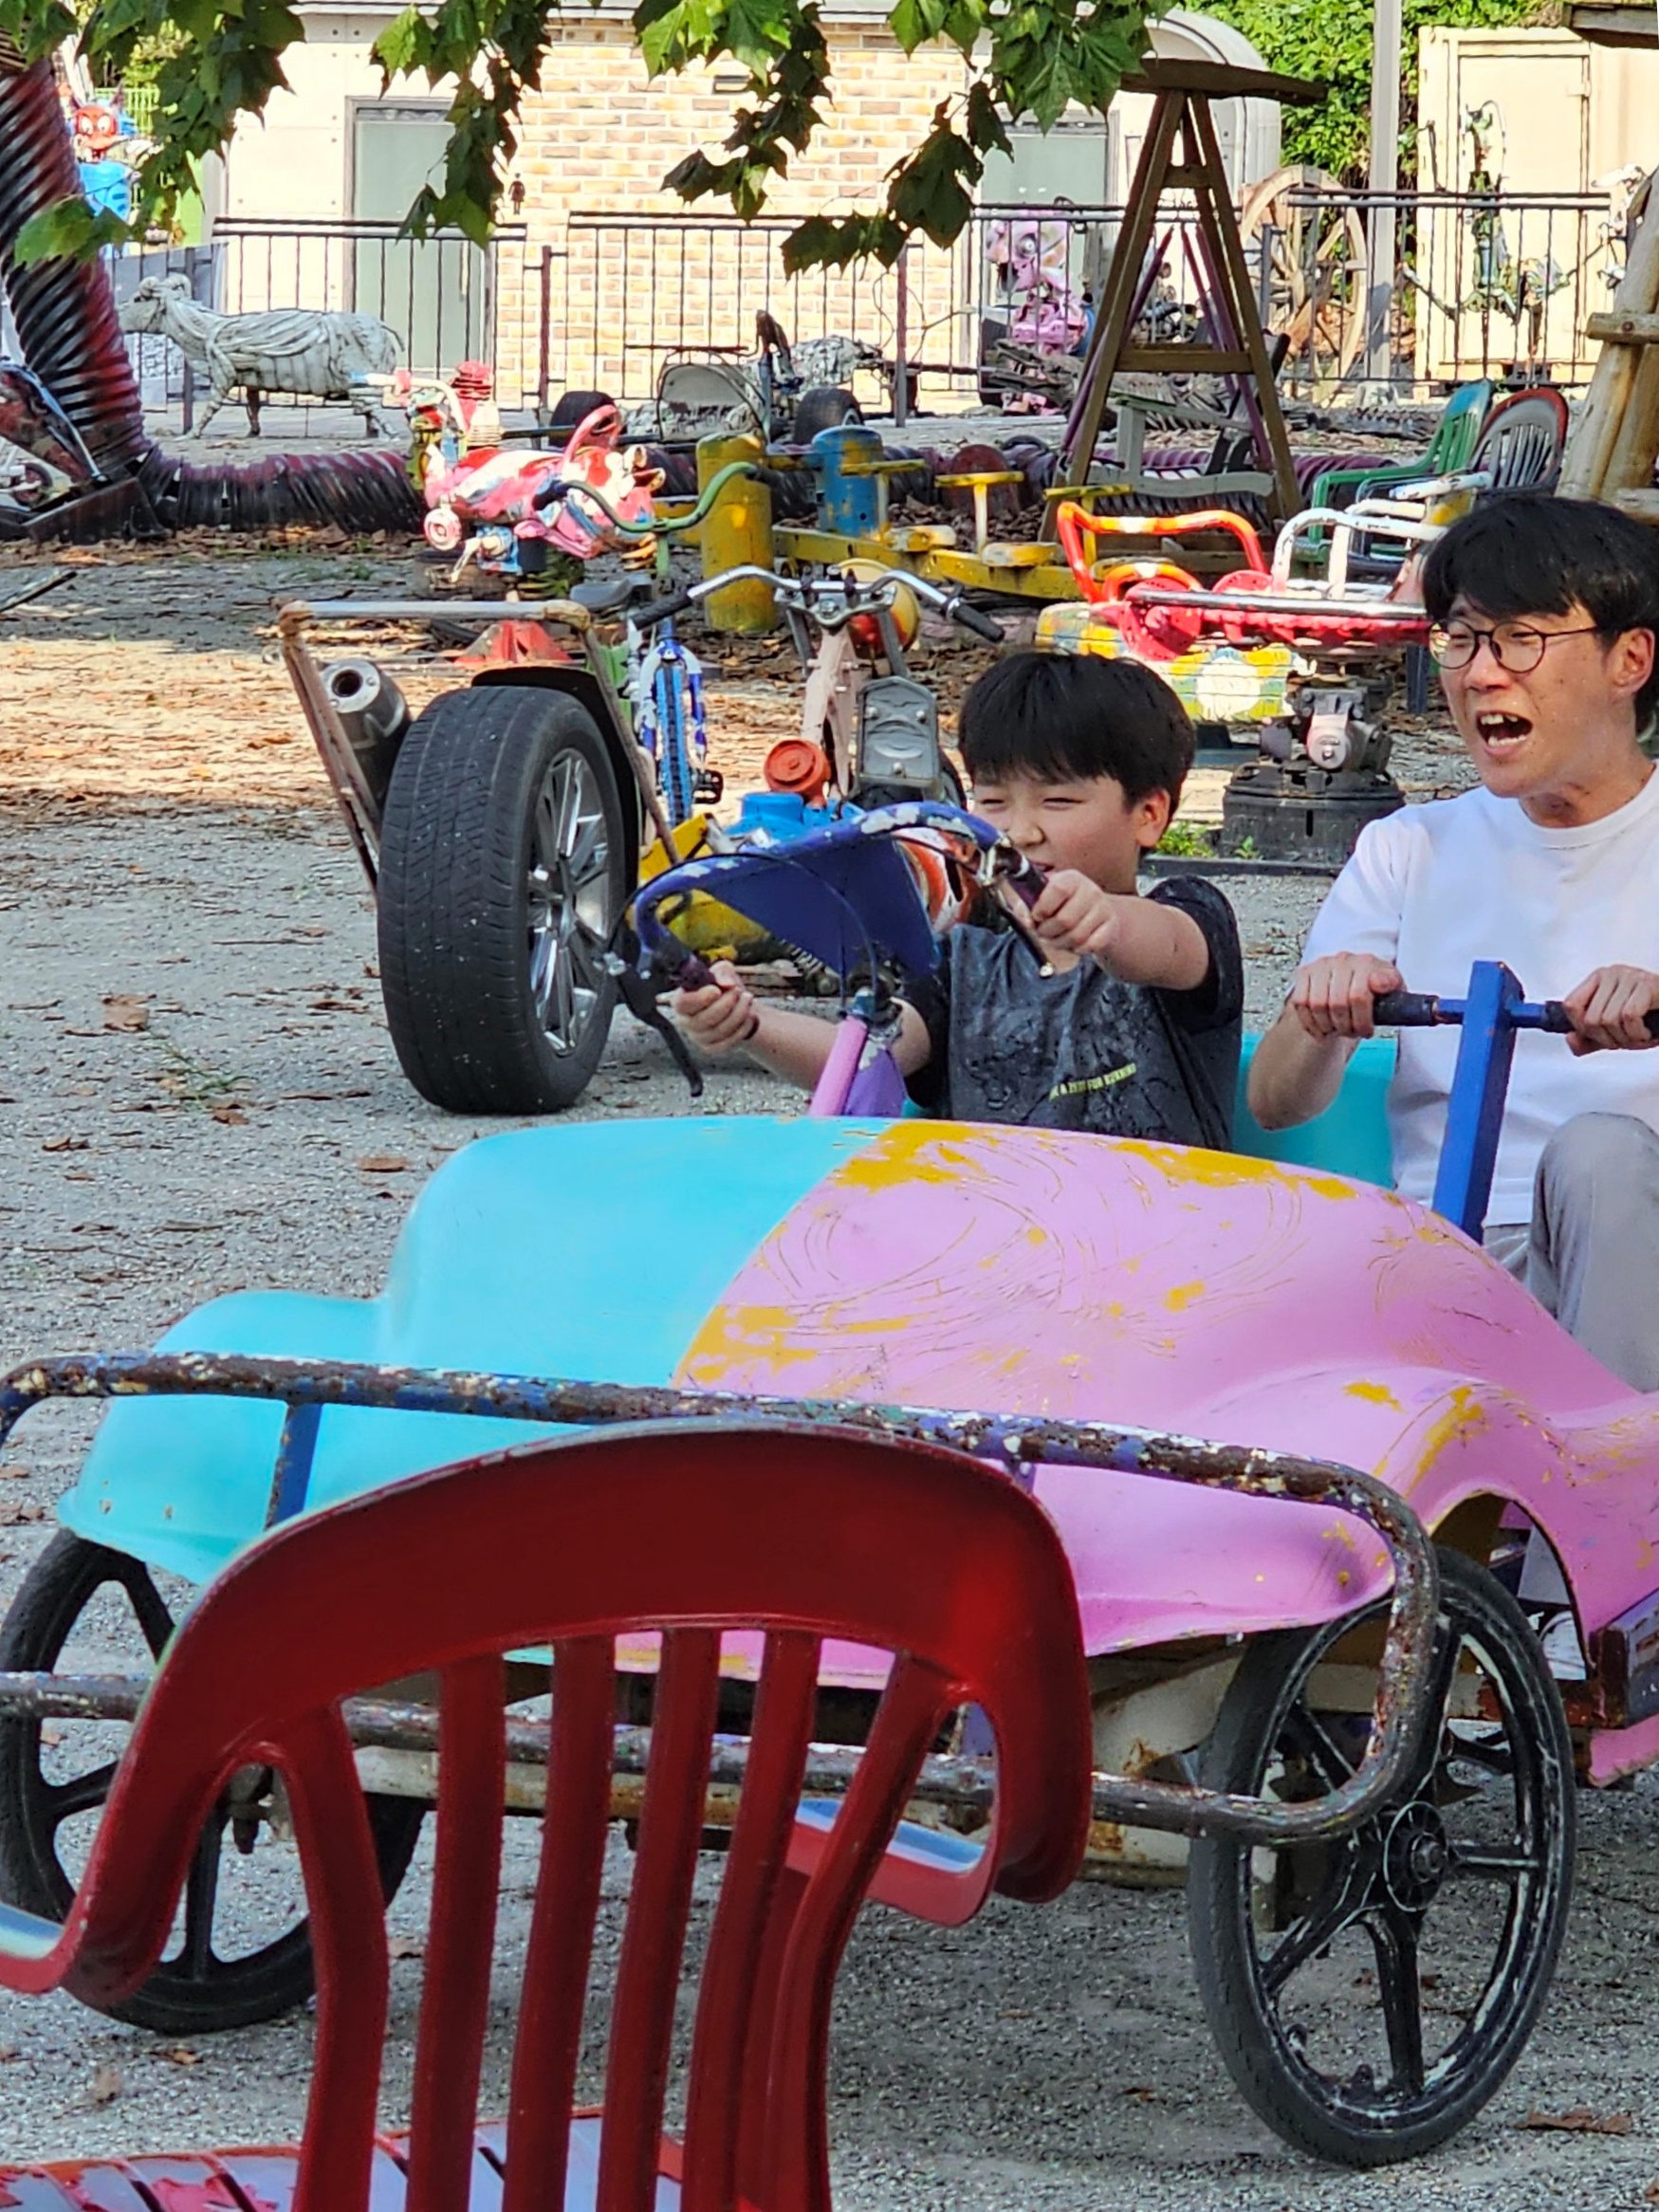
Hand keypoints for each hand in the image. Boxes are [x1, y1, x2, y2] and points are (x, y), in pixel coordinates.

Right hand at [671, 959, 760, 1054]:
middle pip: (703, 1019)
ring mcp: (698, 1037)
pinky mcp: (712, 1048)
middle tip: (738, 990)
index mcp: (682, 1001)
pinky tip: (749, 1016)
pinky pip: (728, 1041)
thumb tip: (726, 983)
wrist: (738, 1007)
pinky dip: (743, 1027)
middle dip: (726, 1003)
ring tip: (748, 998)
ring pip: (719, 1030)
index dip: (699, 998)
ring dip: (739, 1013)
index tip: (717, 990)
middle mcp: (686, 1021)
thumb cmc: (724, 988)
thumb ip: (722, 971)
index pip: (682, 1004)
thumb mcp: (723, 972)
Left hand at [1028, 869, 1126, 960]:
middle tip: (1042, 933)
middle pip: (1065, 920)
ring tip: (1055, 939)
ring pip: (1077, 936)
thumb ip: (1025, 907)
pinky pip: (1090, 945)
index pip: (1058, 889)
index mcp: (1070, 878)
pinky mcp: (1111, 925)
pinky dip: (1077, 949)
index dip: (1043, 906)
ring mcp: (1103, 908)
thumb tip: (1028, 920)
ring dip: (1060, 943)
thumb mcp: (1039, 900)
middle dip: (1047, 932)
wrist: (1091, 911)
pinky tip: (1072, 943)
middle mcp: (1090, 890)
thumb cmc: (1059, 906)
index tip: (1036, 916)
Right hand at [1286, 952, 1402, 1039]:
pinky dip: (1310, 1022)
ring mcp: (1322, 965)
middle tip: (1352, 1033)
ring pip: (1317, 1005)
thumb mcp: (1393, 990)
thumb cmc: (1374, 990)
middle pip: (1338, 1003)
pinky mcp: (1305, 973)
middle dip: (1346, 1026)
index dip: (1362, 1020)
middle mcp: (1343, 960)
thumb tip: (1381, 983)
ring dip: (1328, 1025)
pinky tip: (1321, 1028)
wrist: (1351, 983)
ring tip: (1337, 1030)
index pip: (1359, 995)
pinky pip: (1301, 1003)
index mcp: (1367, 963)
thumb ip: (1393, 986)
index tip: (1367, 1031)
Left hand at [1561, 965, 1658, 1054]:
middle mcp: (1612, 974)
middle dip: (1608, 1040)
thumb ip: (1589, 1039)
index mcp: (1598, 980)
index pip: (1570, 1005)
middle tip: (1626, 1040)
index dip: (1581, 1029)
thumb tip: (1571, 1040)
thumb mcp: (1614, 1032)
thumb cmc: (1650, 1018)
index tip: (1599, 1037)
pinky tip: (1647, 1032)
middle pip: (1589, 1019)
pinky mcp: (1647, 985)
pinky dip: (1638, 1033)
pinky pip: (1629, 1016)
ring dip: (1625, 1039)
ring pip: (1608, 1020)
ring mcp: (1630, 977)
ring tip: (1638, 1036)